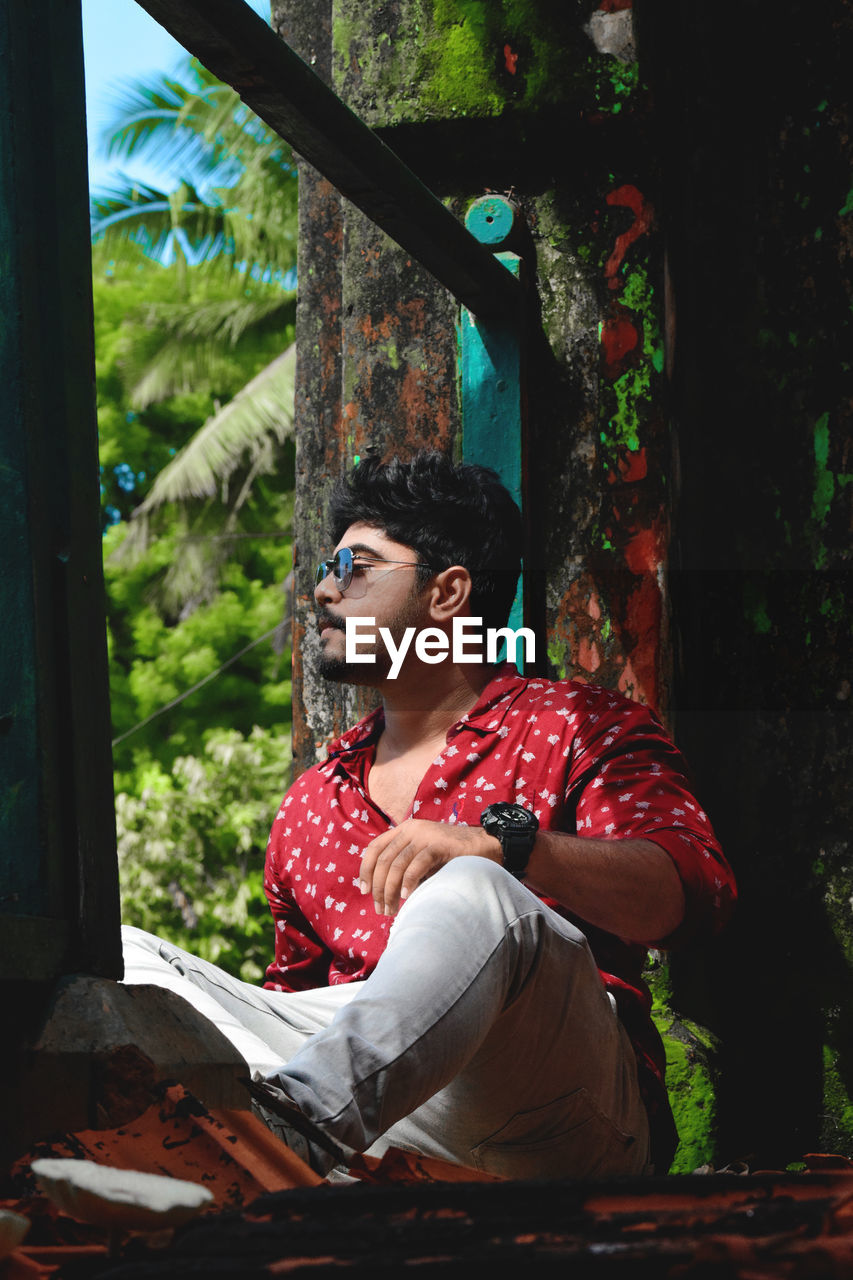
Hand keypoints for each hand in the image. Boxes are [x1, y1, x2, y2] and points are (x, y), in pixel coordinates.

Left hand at [359, 819, 501, 916]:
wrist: (485, 846)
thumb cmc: (452, 857)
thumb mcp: (423, 857)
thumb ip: (404, 866)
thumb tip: (382, 892)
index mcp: (405, 829)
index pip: (375, 847)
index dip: (366, 869)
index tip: (365, 891)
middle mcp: (412, 829)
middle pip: (384, 859)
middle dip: (379, 888)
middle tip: (381, 909)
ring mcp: (426, 835)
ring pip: (397, 864)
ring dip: (390, 890)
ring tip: (392, 909)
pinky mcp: (440, 844)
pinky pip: (417, 864)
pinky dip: (409, 882)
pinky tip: (408, 897)